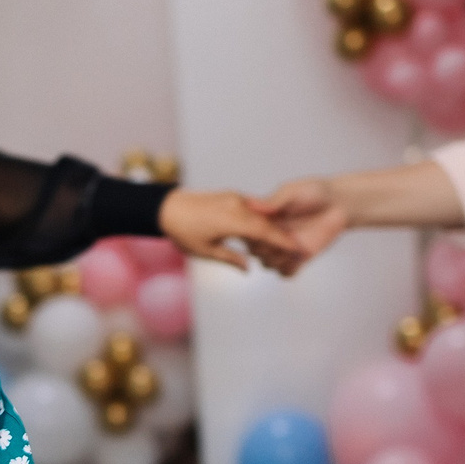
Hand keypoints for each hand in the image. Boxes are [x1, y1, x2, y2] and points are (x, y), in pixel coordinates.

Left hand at [157, 188, 304, 271]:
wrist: (166, 207)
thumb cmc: (183, 232)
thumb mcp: (205, 251)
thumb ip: (230, 258)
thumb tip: (249, 268)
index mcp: (232, 221)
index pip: (265, 232)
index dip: (283, 242)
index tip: (298, 250)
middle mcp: (237, 206)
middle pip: (268, 222)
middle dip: (283, 234)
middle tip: (298, 247)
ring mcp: (234, 198)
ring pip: (261, 214)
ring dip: (273, 226)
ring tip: (285, 240)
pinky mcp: (231, 195)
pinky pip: (252, 207)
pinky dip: (262, 218)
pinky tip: (267, 227)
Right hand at [255, 178, 351, 272]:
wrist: (339, 203)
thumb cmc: (315, 192)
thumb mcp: (292, 192)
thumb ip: (273, 201)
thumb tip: (252, 205)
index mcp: (264, 219)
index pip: (249, 232)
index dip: (255, 235)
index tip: (269, 230)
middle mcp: (271, 235)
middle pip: (256, 251)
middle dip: (266, 249)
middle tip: (284, 241)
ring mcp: (284, 248)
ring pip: (268, 264)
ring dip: (277, 260)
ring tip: (293, 249)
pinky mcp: (299, 259)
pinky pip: (286, 273)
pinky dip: (288, 269)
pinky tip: (299, 258)